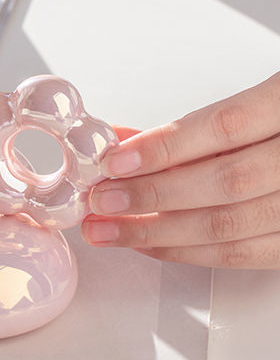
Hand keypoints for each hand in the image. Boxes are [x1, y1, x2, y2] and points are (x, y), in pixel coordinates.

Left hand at [81, 72, 279, 268]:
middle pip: (225, 183)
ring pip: (232, 227)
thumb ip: (192, 126)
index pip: (225, 127)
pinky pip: (245, 255)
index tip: (114, 161)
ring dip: (158, 231)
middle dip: (151, 195)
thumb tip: (123, 142)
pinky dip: (189, 251)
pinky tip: (149, 242)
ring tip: (109, 228)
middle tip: (101, 200)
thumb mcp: (256, 104)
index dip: (166, 147)